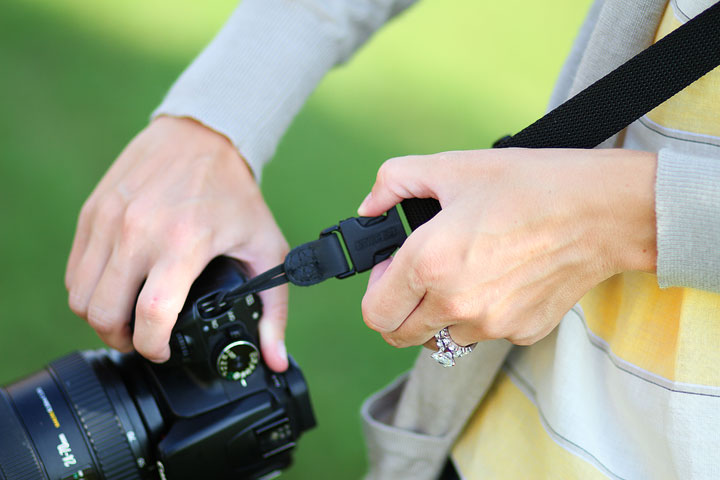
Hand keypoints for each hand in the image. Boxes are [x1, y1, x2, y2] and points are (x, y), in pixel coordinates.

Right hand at [65, 116, 289, 370]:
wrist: (202, 135)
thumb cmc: (236, 194)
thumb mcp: (266, 248)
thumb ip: (274, 309)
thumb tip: (277, 359)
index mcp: (184, 243)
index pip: (150, 315)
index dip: (151, 347)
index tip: (163, 351)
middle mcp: (138, 231)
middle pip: (102, 313)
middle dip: (120, 339)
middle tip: (142, 337)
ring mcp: (109, 220)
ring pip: (80, 295)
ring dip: (100, 317)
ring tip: (127, 317)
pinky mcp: (93, 211)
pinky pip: (75, 269)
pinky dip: (90, 289)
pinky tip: (116, 288)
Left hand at [358, 148, 656, 348]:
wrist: (601, 211)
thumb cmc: (529, 185)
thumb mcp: (452, 167)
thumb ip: (393, 182)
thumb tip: (368, 208)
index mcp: (429, 264)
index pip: (374, 313)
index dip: (376, 290)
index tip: (392, 270)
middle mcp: (455, 304)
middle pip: (399, 335)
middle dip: (400, 308)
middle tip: (419, 276)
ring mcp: (491, 324)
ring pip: (441, 337)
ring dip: (440, 313)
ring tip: (466, 271)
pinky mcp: (520, 333)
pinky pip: (484, 334)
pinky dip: (481, 314)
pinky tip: (500, 278)